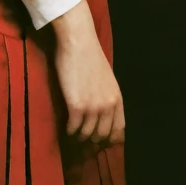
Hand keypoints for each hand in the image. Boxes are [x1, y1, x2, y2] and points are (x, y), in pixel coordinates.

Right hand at [51, 0, 125, 148]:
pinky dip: (70, 130)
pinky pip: (74, 128)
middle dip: (93, 141)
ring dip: (79, 136)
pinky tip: (66, 127)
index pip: (119, 130)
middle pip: (103, 135)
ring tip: (73, 133)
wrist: (78, 42)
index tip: (100, 142)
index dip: (110, 140)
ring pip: (88, 134)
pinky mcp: (77, 106)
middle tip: (83, 140)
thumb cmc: (89, 56)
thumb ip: (106, 96)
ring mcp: (93, 107)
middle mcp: (108, 105)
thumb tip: (101, 113)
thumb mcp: (106, 79)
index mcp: (117, 99)